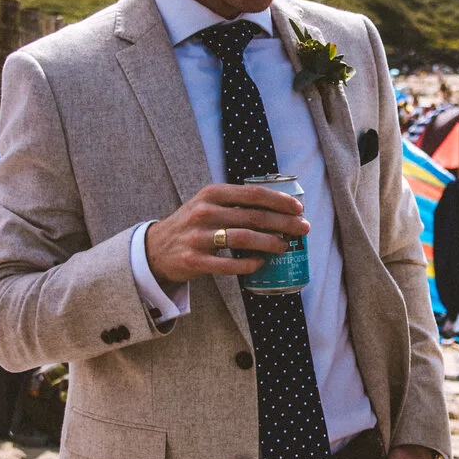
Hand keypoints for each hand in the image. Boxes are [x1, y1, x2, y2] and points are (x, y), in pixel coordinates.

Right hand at [144, 182, 307, 284]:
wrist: (155, 249)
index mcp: (211, 194)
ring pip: (244, 238)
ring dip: (270, 243)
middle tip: (303, 229)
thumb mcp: (208, 204)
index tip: (298, 208)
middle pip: (253, 216)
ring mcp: (198, 237)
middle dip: (283, 223)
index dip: (279, 200)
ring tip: (284, 246)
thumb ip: (235, 203)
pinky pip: (228, 264)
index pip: (252, 194)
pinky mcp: (194, 260)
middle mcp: (204, 212)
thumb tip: (278, 209)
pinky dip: (248, 264)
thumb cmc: (191, 225)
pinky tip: (260, 263)